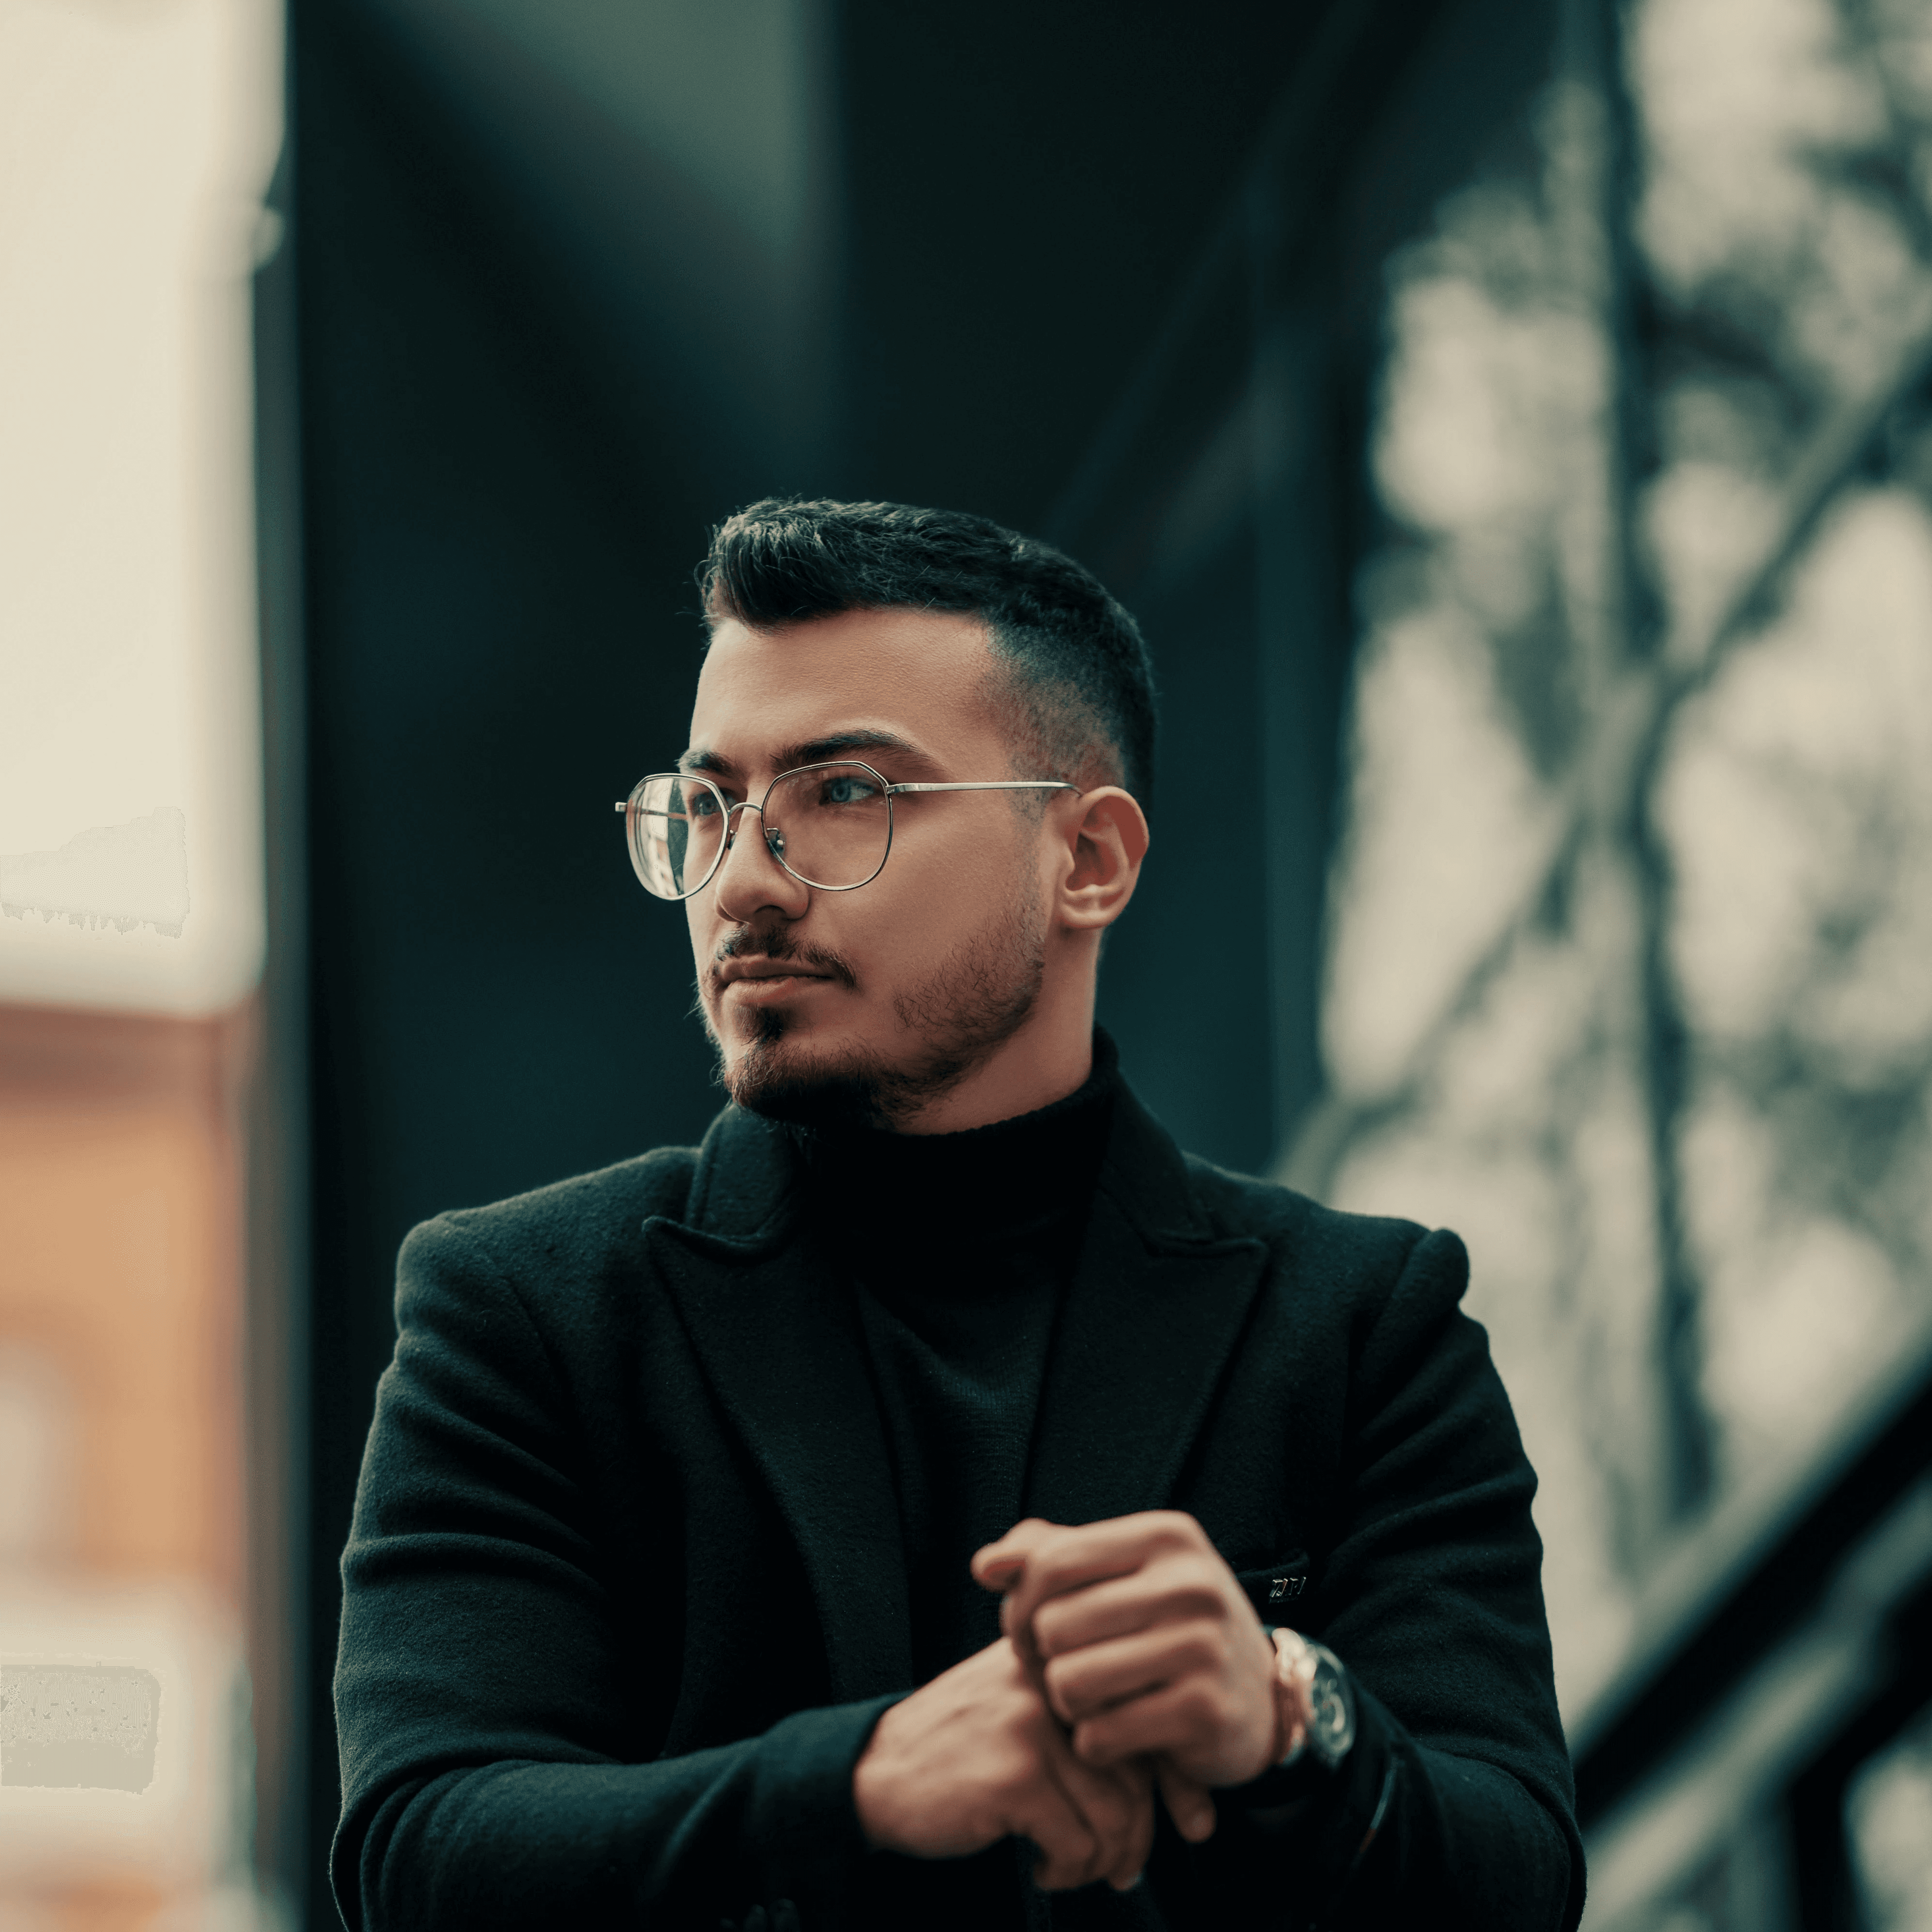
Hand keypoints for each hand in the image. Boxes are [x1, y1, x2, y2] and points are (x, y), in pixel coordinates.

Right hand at [852, 1634, 1154, 1891]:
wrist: (876, 1769)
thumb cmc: (959, 1750)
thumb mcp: (1026, 1713)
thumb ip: (1089, 1728)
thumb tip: (1178, 1793)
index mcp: (1060, 1664)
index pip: (1146, 1720)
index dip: (1177, 1784)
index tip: (1192, 1824)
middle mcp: (1051, 1684)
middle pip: (1137, 1775)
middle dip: (1138, 1838)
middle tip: (1119, 1869)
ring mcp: (1032, 1726)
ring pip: (1115, 1815)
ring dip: (1101, 1863)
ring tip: (1073, 1870)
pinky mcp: (1014, 1775)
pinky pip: (1078, 1843)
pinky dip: (1068, 1872)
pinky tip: (1042, 1868)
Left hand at [973, 1512, 1281, 1831]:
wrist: (1261, 1697)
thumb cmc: (1170, 1626)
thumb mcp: (1123, 1574)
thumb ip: (1050, 1556)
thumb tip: (984, 1566)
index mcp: (1166, 1536)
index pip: (1050, 1563)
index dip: (1020, 1604)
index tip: (1031, 1631)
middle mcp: (1191, 1584)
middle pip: (1053, 1625)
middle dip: (1043, 1660)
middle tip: (1065, 1672)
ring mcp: (1202, 1647)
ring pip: (1070, 1682)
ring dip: (1067, 1704)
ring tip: (1092, 1701)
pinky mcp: (1204, 1713)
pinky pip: (1100, 1736)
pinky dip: (1095, 1744)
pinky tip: (1121, 1733)